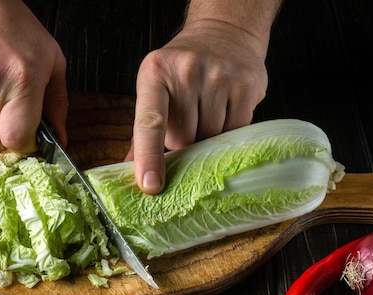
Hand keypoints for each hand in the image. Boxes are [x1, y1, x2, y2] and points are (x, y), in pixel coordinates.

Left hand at [127, 19, 269, 193]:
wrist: (224, 32)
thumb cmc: (182, 69)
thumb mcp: (153, 86)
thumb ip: (140, 130)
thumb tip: (125, 170)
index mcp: (154, 73)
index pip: (149, 122)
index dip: (148, 156)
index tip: (149, 185)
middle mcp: (186, 71)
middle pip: (183, 139)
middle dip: (184, 141)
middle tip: (188, 119)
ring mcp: (219, 76)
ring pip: (210, 138)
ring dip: (207, 137)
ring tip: (206, 113)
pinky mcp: (246, 85)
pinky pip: (236, 130)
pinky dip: (229, 131)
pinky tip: (225, 112)